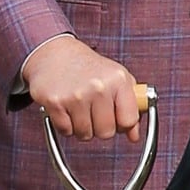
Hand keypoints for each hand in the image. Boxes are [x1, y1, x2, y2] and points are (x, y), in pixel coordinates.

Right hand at [21, 35, 143, 141]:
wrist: (56, 53)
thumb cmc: (89, 68)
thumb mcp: (117, 79)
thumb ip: (130, 107)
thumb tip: (134, 136)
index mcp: (119, 80)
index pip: (128, 121)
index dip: (122, 125)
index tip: (116, 119)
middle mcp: (99, 87)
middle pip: (106, 132)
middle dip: (100, 127)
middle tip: (94, 112)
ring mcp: (76, 95)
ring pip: (85, 134)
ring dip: (82, 127)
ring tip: (79, 109)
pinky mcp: (55, 102)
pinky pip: (66, 131)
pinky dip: (65, 126)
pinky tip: (66, 109)